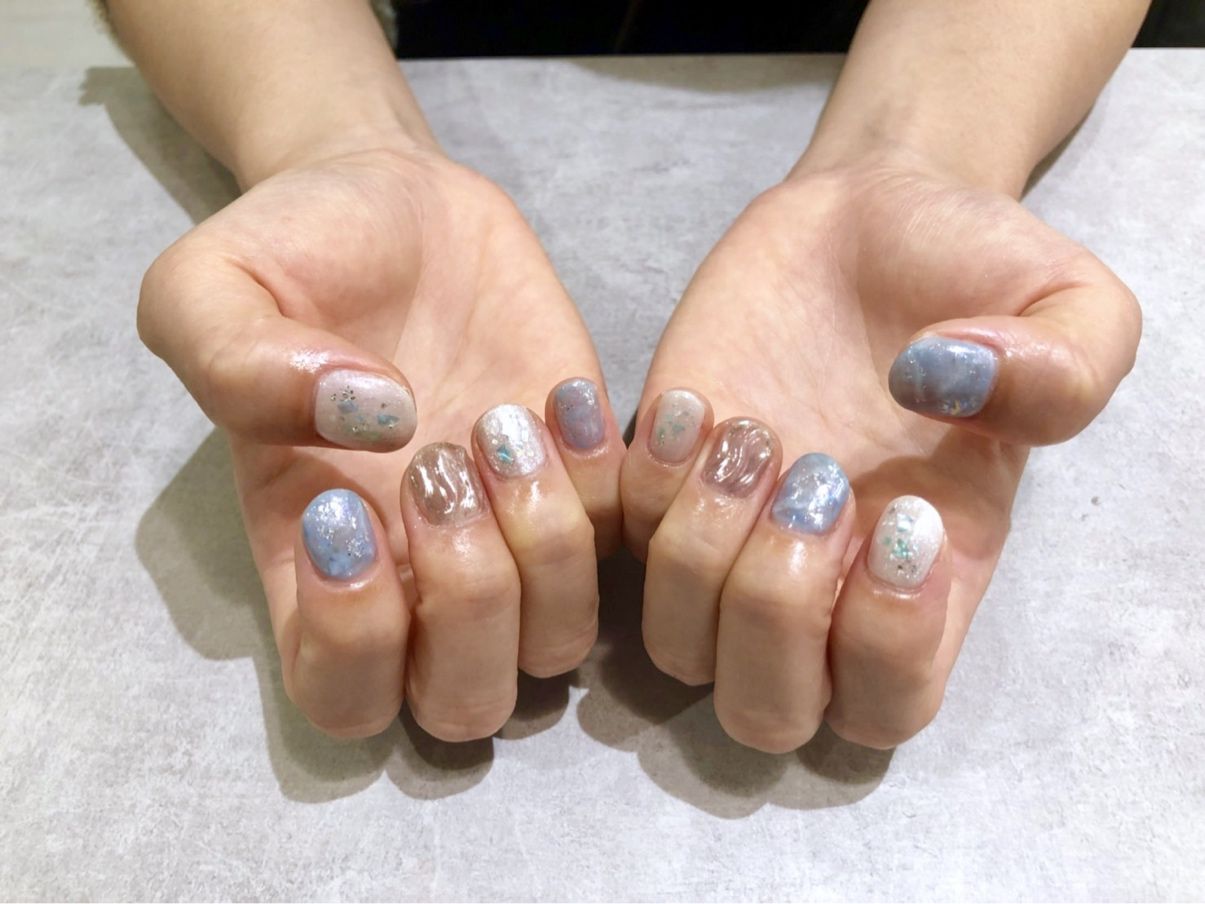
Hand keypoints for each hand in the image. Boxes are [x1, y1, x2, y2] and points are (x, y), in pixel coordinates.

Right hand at [138, 146, 625, 739]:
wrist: (396, 200)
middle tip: (441, 468)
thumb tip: (369, 416)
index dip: (353, 640)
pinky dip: (607, 482)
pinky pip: (628, 543)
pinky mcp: (587, 476)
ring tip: (504, 422)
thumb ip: (236, 362)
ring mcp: (513, 532)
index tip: (345, 506)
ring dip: (544, 542)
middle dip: (468, 600)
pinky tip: (562, 396)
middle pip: (467, 701)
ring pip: (560, 641)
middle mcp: (419, 571)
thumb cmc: (293, 253)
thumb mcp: (207, 286)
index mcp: (314, 557)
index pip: (342, 696)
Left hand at [620, 156, 1139, 750]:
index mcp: (931, 574)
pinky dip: (641, 485)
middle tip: (813, 480)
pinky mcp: (658, 477)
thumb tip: (946, 390)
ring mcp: (731, 536)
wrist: (865, 212)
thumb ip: (1066, 371)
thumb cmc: (972, 269)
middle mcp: (823, 581)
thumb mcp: (1076, 303)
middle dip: (775, 613)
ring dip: (702, 548)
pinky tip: (692, 401)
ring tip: (749, 432)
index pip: (889, 706)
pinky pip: (618, 543)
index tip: (907, 513)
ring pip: (676, 643)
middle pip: (765, 708)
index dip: (889, 646)